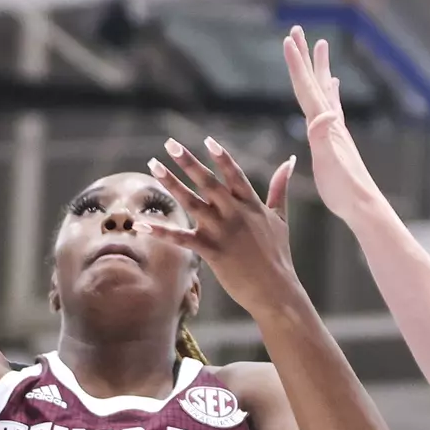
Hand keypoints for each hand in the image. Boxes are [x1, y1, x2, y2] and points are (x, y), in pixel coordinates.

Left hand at [145, 137, 299, 317]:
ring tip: (153, 165)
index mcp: (251, 204)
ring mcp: (222, 231)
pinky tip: (140, 225)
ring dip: (171, 183)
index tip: (207, 140)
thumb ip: (280, 188)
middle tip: (170, 143)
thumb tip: (290, 161)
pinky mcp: (211, 251)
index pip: (234, 175)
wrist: (275, 290)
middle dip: (188, 161)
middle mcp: (235, 213)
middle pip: (208, 182)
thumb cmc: (279, 255)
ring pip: (192, 202)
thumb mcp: (281, 217)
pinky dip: (160, 231)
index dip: (221, 157)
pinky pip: (181, 239)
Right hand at [283, 26, 381, 220]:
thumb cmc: (343, 190)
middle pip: (314, 82)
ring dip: (319, 68)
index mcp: (324, 125)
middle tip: (297, 30)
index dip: (296, 64)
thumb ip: (324, 139)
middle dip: (305, 56)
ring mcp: (335, 129)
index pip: (306, 88)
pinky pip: (331, 107)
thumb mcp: (329, 164)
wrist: (363, 205)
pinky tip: (333, 88)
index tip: (288, 38)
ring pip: (324, 90)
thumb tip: (327, 114)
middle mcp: (330, 122)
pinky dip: (330, 93)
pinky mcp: (338, 139)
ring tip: (321, 47)